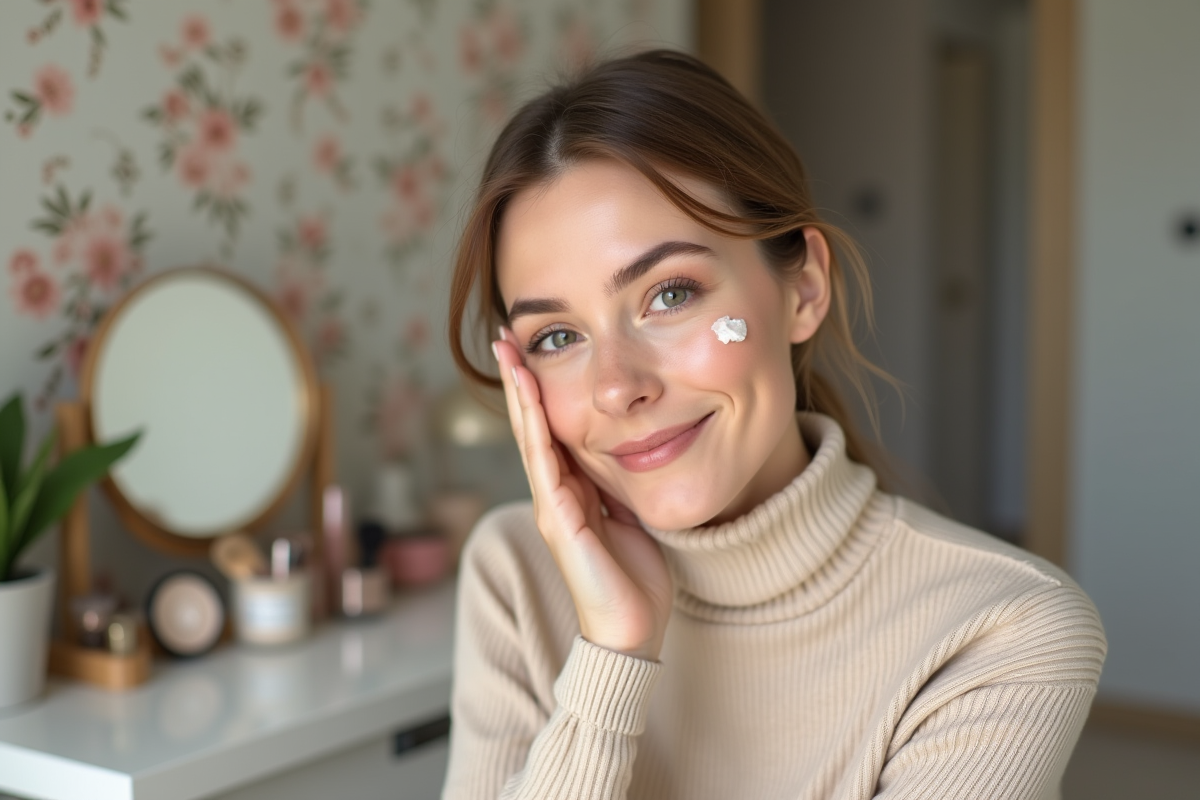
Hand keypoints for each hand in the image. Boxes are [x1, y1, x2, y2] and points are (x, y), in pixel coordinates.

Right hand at [494, 328, 672, 660]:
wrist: (631, 630)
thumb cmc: (634, 577)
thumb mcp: (631, 512)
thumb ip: (622, 481)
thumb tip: (634, 444)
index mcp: (571, 489)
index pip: (550, 428)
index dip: (538, 389)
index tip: (530, 349)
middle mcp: (554, 494)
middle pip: (531, 425)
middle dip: (518, 380)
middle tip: (505, 336)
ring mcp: (552, 507)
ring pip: (531, 438)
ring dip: (519, 394)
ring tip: (509, 355)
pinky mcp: (560, 522)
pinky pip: (545, 466)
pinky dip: (535, 430)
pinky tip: (529, 400)